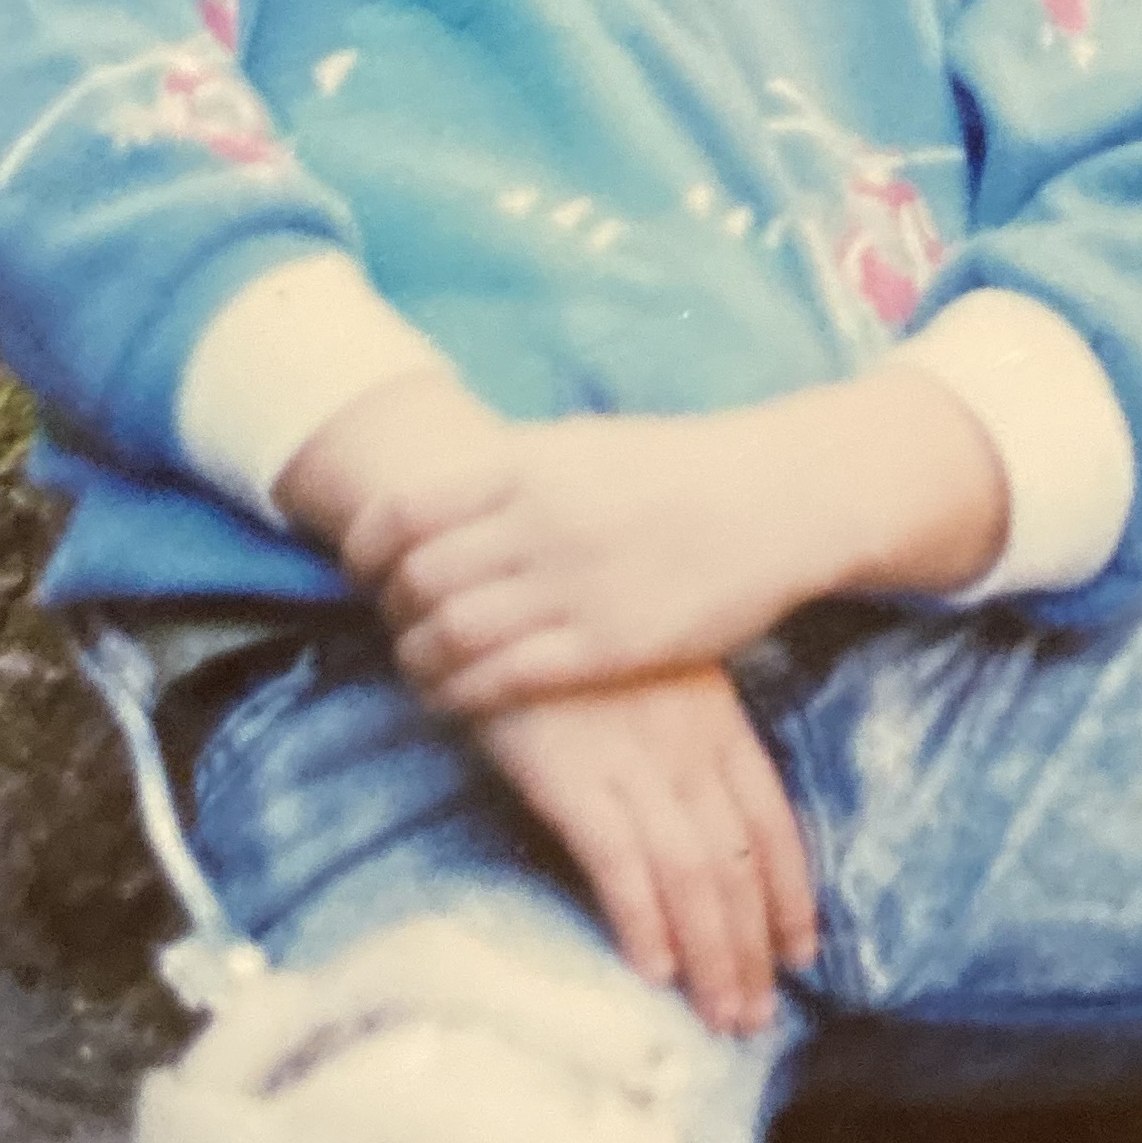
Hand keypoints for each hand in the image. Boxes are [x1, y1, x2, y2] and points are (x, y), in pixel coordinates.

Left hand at [349, 408, 816, 708]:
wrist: (779, 498)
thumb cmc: (686, 469)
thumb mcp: (589, 443)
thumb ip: (520, 469)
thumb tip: (456, 489)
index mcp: (528, 464)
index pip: (406, 511)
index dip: (366, 546)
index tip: (362, 565)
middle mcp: (537, 523)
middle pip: (417, 578)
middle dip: (390, 608)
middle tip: (392, 622)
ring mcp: (569, 586)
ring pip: (449, 635)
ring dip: (417, 658)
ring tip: (417, 667)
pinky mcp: (602, 646)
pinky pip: (499, 679)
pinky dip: (459, 693)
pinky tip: (453, 699)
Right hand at [473, 665, 819, 1037]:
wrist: (498, 589)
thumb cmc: (574, 639)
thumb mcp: (655, 675)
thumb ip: (687, 737)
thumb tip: (709, 817)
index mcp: (717, 720)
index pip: (773, 823)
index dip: (792, 896)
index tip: (802, 954)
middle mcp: (686, 747)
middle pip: (738, 864)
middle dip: (752, 949)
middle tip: (755, 1018)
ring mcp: (631, 762)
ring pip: (692, 875)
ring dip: (711, 955)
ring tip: (718, 1016)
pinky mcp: (570, 776)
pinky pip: (619, 862)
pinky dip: (642, 920)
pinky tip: (653, 970)